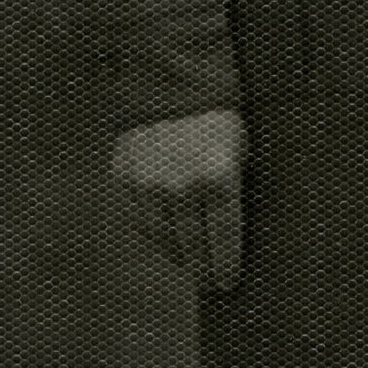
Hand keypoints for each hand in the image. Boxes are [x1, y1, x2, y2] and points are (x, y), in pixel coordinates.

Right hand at [111, 108, 247, 292]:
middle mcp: (181, 185)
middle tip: (210, 283)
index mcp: (219, 179)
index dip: (226, 266)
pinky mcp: (124, 176)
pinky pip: (139, 217)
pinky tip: (167, 237)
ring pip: (162, 237)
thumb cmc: (220, 122)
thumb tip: (239, 240)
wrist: (174, 84)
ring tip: (189, 262)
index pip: (223, 240)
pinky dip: (154, 232)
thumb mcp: (243, 152)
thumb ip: (237, 192)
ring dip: (177, 254)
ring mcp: (149, 182)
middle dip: (204, 269)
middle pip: (193, 246)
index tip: (228, 283)